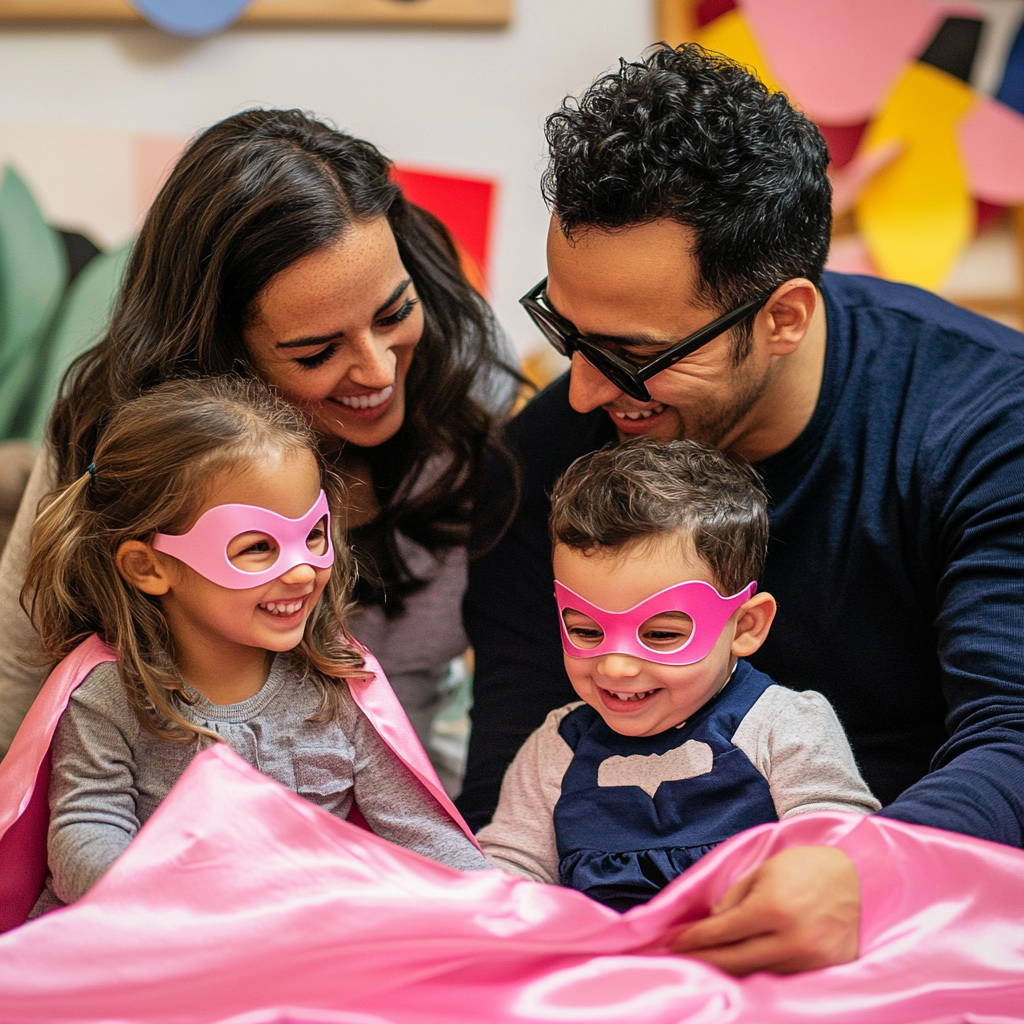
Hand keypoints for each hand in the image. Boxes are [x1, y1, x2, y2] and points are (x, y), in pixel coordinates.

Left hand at [670, 845, 859, 975]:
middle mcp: (793, 940)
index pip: (722, 932)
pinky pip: (784, 978)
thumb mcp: (762, 872)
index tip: (671, 944)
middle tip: (676, 961)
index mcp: (772, 909)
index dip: (693, 940)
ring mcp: (812, 961)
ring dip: (730, 971)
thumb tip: (711, 927)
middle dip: (703, 961)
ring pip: (758, 974)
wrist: (858, 876)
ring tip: (705, 965)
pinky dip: (760, 974)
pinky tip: (741, 970)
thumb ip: (733, 901)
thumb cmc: (805, 868)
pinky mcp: (827, 971)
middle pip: (735, 962)